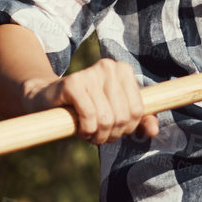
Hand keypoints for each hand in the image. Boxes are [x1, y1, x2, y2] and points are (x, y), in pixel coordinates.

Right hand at [24, 58, 158, 144]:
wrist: (47, 100)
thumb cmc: (86, 107)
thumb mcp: (115, 112)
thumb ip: (139, 120)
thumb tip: (154, 130)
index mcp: (124, 70)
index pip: (138, 110)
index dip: (127, 128)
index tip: (115, 129)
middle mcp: (109, 66)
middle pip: (123, 116)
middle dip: (112, 134)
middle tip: (99, 134)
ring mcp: (90, 73)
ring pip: (106, 119)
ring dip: (97, 135)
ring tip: (89, 132)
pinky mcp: (73, 83)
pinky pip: (90, 116)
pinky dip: (86, 130)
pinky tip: (80, 129)